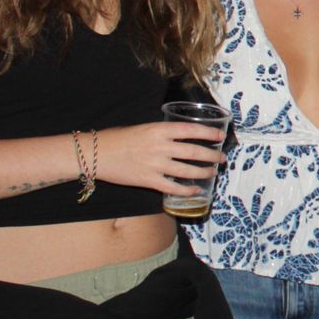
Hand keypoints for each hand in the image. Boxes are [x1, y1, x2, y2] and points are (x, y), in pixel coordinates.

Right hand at [95, 122, 226, 194]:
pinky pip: (173, 188)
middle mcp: (160, 147)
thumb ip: (163, 133)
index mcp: (159, 130)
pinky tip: (196, 190)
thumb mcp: (143, 128)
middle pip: (194, 152)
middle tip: (222, 158)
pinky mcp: (148, 181)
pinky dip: (187, 190)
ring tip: (213, 172)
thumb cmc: (119, 138)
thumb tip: (183, 136)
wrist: (96, 154)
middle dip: (212, 155)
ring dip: (204, 172)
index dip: (209, 133)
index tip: (221, 136)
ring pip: (187, 170)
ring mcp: (155, 165)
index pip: (191, 130)